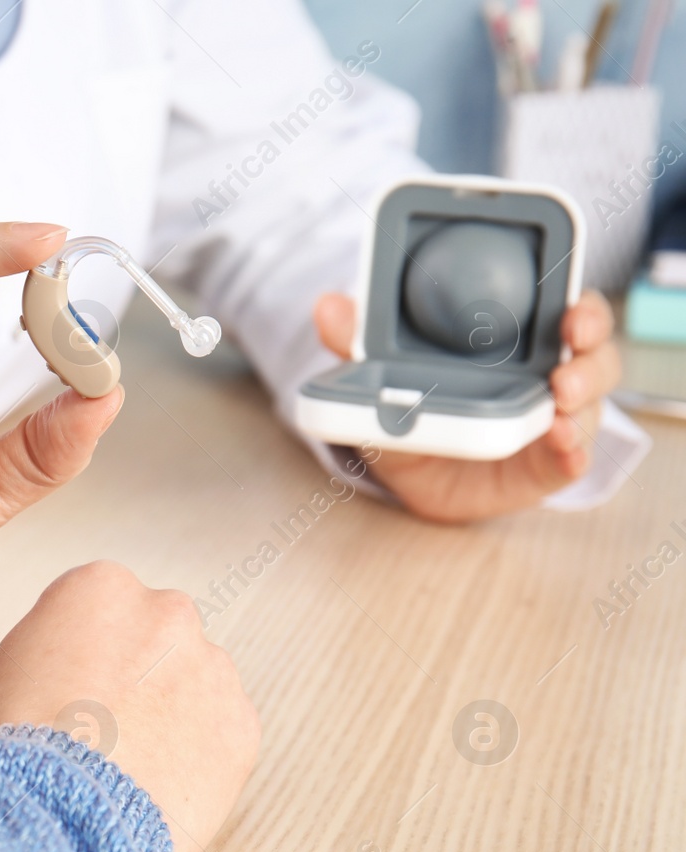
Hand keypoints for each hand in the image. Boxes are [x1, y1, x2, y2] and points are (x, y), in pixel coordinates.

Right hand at [0, 561, 258, 851]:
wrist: (63, 813)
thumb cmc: (20, 748)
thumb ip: (25, 664)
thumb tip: (33, 682)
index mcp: (100, 588)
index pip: (95, 606)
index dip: (77, 650)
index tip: (68, 683)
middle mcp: (167, 614)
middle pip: (153, 636)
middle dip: (134, 672)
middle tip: (100, 723)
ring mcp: (212, 669)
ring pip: (193, 682)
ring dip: (169, 711)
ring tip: (130, 762)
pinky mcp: (242, 725)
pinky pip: (221, 732)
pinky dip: (198, 754)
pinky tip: (159, 783)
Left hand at [313, 290, 621, 522]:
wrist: (409, 476)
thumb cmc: (413, 408)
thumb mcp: (381, 375)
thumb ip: (357, 341)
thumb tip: (328, 305)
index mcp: (524, 341)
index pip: (570, 312)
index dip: (582, 307)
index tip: (571, 307)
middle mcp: (550, 375)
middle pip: (593, 354)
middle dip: (590, 350)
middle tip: (569, 353)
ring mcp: (555, 421)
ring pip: (590, 405)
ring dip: (583, 399)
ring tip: (561, 400)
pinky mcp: (547, 465)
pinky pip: (572, 458)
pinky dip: (574, 450)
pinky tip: (564, 446)